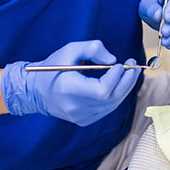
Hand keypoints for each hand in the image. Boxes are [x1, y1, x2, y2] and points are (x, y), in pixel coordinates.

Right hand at [1, 40, 139, 126]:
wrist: (35, 90)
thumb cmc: (53, 66)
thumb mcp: (70, 49)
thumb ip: (93, 48)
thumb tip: (113, 61)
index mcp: (68, 89)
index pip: (102, 91)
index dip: (116, 78)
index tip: (121, 64)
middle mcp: (74, 107)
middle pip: (111, 99)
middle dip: (127, 82)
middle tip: (134, 67)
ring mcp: (78, 117)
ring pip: (112, 106)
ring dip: (125, 88)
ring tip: (130, 73)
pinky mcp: (82, 121)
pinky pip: (106, 110)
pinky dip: (116, 97)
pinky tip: (119, 85)